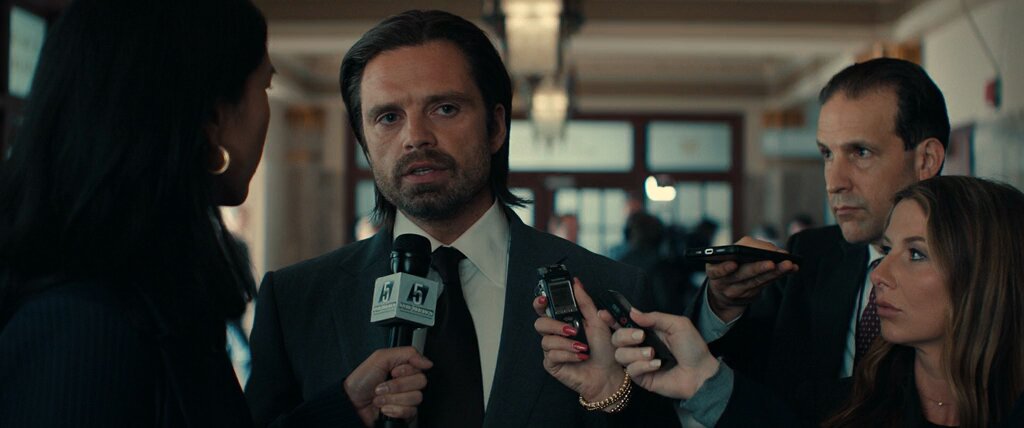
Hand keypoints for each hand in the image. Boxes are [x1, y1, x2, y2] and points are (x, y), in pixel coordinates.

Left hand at [344, 347, 432, 426]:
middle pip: (421, 382)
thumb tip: (426, 360)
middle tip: (383, 386)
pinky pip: (411, 411)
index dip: (406, 370)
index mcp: (403, 368)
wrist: (351, 404)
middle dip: (397, 385)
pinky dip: (395, 410)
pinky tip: (385, 408)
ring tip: (380, 399)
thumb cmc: (360, 382)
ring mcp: (406, 399)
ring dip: (393, 398)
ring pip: (416, 397)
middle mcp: (406, 383)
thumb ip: (407, 353)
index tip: (394, 372)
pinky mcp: (405, 414)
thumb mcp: (380, 357)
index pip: (421, 367)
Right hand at [533, 278, 624, 405]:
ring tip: (582, 347)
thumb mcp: (598, 321)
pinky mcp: (552, 364)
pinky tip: (580, 357)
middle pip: (539, 323)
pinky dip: (568, 354)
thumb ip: (585, 302)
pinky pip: (552, 355)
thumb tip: (576, 283)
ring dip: (567, 343)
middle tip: (571, 329)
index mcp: (564, 321)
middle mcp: (556, 334)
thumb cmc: (605, 349)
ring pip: (546, 340)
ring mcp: (552, 349)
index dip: (540, 302)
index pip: (545, 308)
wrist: (609, 373)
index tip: (544, 298)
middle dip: (554, 325)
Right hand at [610, 309, 718, 399]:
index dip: (611, 319)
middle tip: (641, 336)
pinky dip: (643, 366)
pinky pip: (630, 370)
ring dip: (636, 353)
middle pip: (616, 338)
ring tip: (653, 354)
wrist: (701, 373)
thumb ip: (654, 317)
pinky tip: (657, 365)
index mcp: (647, 331)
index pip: (624, 323)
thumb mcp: (677, 324)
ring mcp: (639, 362)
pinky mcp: (641, 378)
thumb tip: (632, 312)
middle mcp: (639, 346)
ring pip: (620, 355)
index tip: (603, 314)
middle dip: (625, 335)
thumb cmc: (693, 348)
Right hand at [705, 236, 797, 321]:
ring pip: (758, 281)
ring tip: (789, 264)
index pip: (717, 270)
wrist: (723, 292)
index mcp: (713, 269)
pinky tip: (790, 270)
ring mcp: (738, 291)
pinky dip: (778, 276)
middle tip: (772, 262)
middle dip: (758, 268)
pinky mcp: (750, 296)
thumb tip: (772, 249)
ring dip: (775, 272)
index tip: (733, 264)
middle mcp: (724, 283)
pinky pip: (766, 284)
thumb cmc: (727, 266)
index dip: (724, 268)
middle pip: (742, 275)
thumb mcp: (725, 258)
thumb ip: (744, 250)